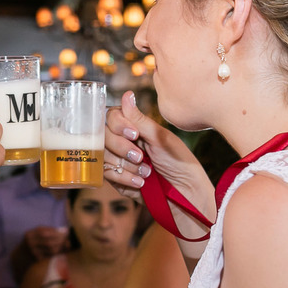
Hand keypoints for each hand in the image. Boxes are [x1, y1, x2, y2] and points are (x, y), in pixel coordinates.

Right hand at [24, 226, 68, 260]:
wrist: (21, 256)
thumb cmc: (32, 243)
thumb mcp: (36, 235)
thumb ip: (48, 231)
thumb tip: (65, 231)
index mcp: (29, 234)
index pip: (44, 231)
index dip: (55, 232)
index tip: (65, 232)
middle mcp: (30, 242)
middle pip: (48, 241)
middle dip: (60, 240)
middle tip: (67, 239)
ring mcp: (33, 252)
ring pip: (50, 249)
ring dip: (61, 246)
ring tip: (67, 244)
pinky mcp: (37, 258)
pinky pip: (50, 255)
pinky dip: (58, 252)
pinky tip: (62, 250)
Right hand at [103, 91, 214, 233]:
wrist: (184, 192)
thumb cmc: (178, 162)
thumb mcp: (160, 138)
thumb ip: (139, 119)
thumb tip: (126, 94)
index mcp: (134, 127)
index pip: (111, 117)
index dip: (118, 125)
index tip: (134, 135)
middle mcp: (122, 141)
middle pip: (103, 136)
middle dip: (121, 147)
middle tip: (140, 156)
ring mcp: (117, 160)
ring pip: (103, 155)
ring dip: (126, 165)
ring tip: (147, 172)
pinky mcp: (116, 178)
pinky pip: (107, 174)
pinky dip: (125, 177)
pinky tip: (141, 182)